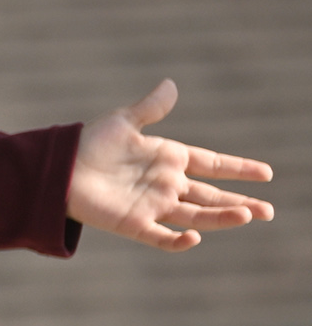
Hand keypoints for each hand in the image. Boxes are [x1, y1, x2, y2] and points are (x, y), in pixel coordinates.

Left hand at [68, 80, 273, 249]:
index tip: (266, 174)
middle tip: (269, 211)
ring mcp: (151, 205)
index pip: (212, 164)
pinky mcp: (132, 224)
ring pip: (195, 214)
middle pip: (211, 195)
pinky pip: (159, 236)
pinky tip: (194, 237)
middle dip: (240, 203)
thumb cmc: (88, 143)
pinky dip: (176, 240)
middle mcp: (166, 184)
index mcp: (169, 158)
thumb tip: (170, 85)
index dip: (238, 169)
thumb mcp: (123, 122)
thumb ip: (150, 109)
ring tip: (249, 216)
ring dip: (221, 217)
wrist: (56, 168)